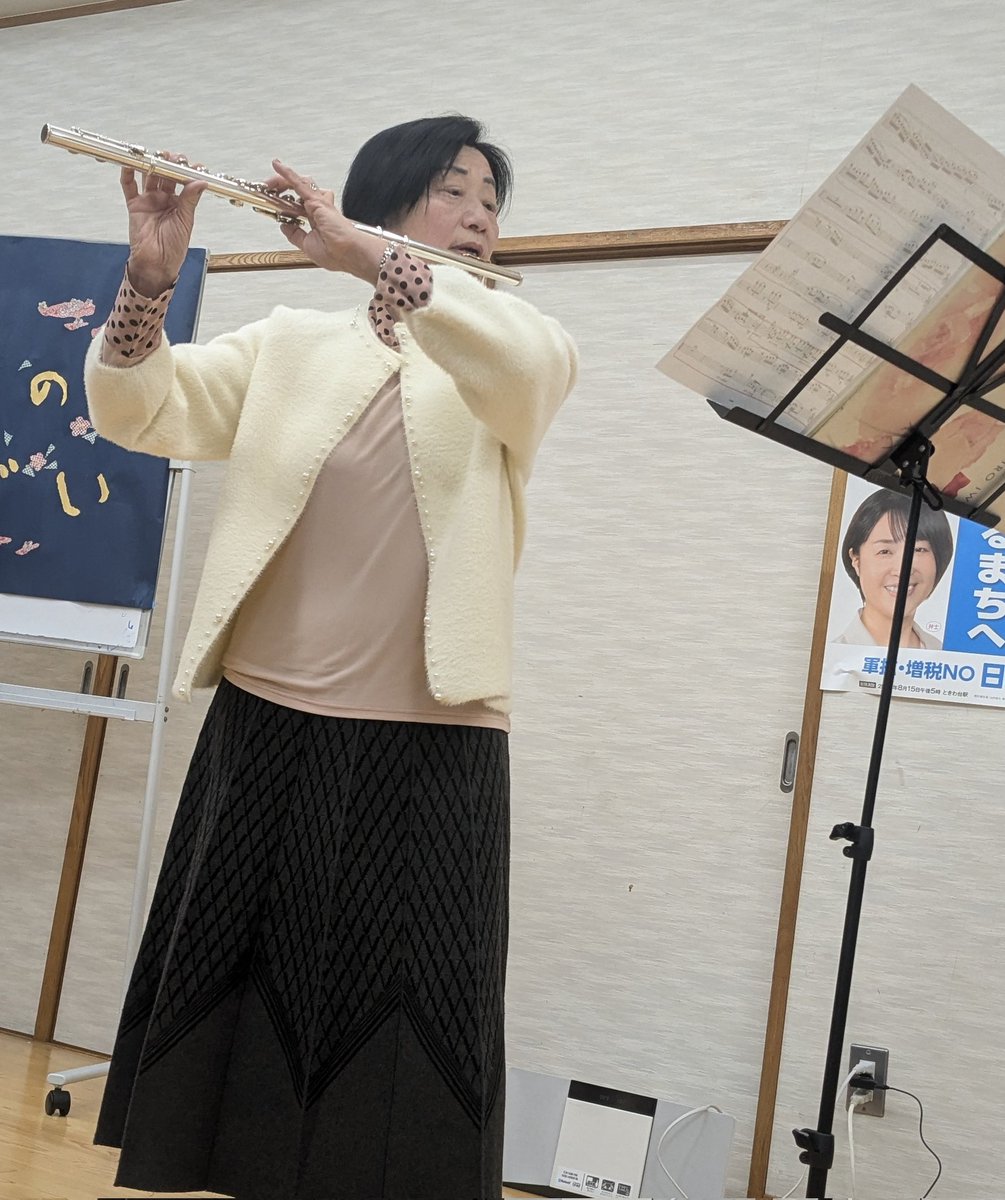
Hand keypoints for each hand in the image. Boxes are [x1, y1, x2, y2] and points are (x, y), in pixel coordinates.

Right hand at [121, 151, 206, 296]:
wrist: (157, 263)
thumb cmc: (174, 247)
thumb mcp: (186, 221)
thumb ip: (190, 199)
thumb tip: (201, 181)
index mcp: (180, 203)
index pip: (183, 181)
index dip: (186, 171)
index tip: (193, 164)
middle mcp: (164, 199)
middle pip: (165, 175)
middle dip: (168, 163)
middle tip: (172, 156)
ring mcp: (149, 200)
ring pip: (149, 177)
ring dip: (151, 165)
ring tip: (155, 155)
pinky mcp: (135, 205)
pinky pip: (129, 186)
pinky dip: (127, 174)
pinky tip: (130, 164)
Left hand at [267, 160, 383, 281]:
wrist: (348, 253)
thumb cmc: (336, 253)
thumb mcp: (307, 245)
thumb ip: (295, 234)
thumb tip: (284, 226)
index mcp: (317, 219)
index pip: (298, 204)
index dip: (284, 201)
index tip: (272, 201)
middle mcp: (319, 208)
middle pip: (297, 190)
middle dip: (280, 187)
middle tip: (267, 189)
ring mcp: (319, 203)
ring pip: (298, 183)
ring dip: (281, 181)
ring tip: (268, 183)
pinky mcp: (317, 200)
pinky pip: (299, 183)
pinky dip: (287, 174)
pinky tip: (277, 165)